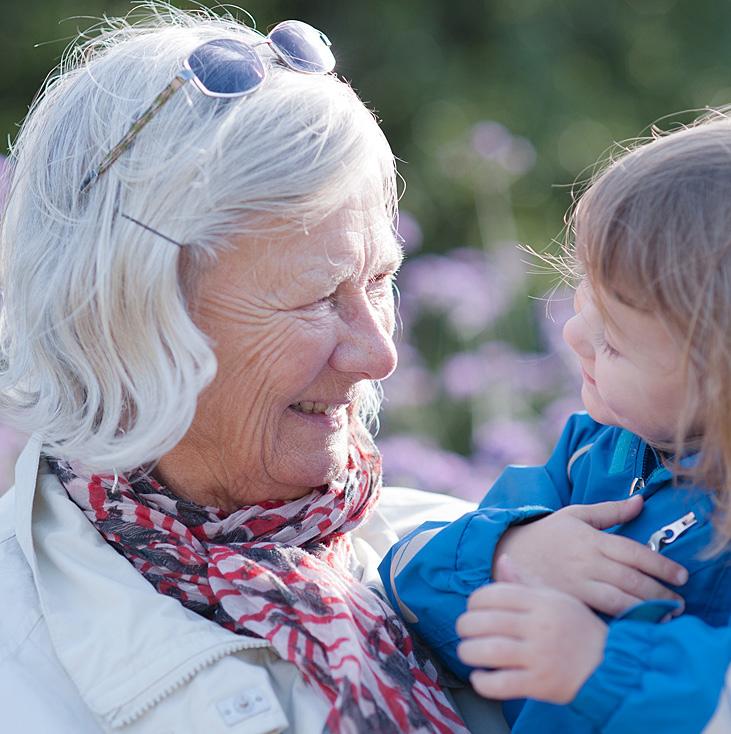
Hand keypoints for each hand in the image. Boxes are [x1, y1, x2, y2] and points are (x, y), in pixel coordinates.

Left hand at [457, 556, 607, 703]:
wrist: (612, 665)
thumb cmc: (578, 629)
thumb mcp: (555, 598)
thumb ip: (525, 581)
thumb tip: (502, 559)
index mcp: (541, 602)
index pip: (492, 594)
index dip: (474, 602)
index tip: (472, 609)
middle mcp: (539, 626)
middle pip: (485, 622)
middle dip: (465, 626)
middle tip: (463, 631)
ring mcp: (540, 656)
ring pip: (489, 651)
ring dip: (469, 652)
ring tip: (467, 652)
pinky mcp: (541, 684)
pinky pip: (502, 684)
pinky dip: (483, 682)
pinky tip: (480, 677)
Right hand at [493, 495, 687, 615]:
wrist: (507, 552)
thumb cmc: (545, 534)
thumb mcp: (575, 515)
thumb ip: (610, 511)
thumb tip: (641, 501)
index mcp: (591, 539)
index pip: (634, 552)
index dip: (661, 565)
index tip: (681, 576)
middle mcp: (586, 562)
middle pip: (632, 579)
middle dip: (660, 592)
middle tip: (680, 601)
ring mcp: (576, 584)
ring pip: (619, 600)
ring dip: (647, 609)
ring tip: (666, 615)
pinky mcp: (567, 601)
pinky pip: (598, 613)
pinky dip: (620, 619)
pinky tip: (635, 622)